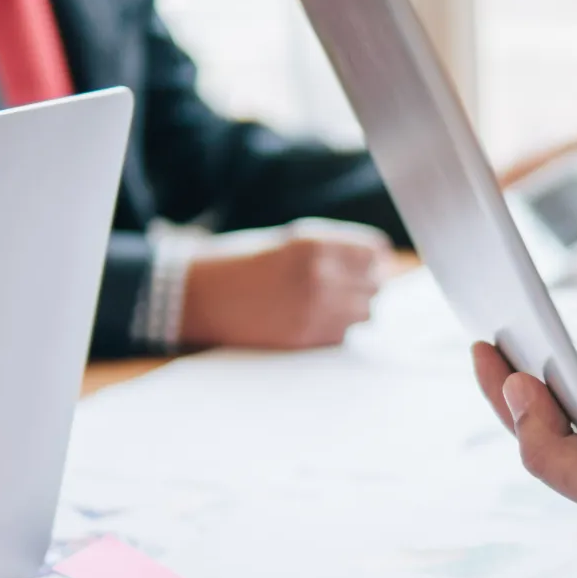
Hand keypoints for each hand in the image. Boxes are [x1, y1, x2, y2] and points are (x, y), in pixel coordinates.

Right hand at [179, 220, 392, 349]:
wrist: (198, 294)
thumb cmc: (242, 261)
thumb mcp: (289, 240)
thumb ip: (332, 249)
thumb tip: (378, 261)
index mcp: (314, 244)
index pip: (375, 251)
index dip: (373, 257)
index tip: (367, 261)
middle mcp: (319, 276)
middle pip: (376, 283)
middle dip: (367, 282)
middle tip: (348, 283)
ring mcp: (314, 309)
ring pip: (366, 312)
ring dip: (356, 306)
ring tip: (331, 301)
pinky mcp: (305, 337)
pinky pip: (344, 334)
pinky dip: (338, 327)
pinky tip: (314, 318)